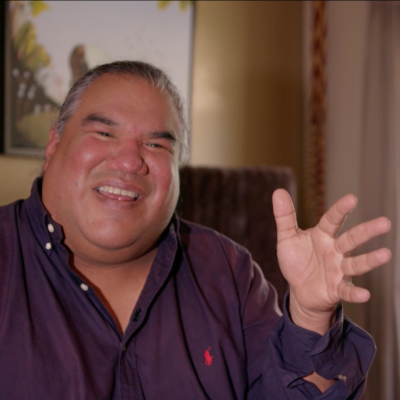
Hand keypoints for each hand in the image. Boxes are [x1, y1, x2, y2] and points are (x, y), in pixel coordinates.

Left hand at [272, 189, 390, 333]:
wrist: (298, 289)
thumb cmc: (297, 260)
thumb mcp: (287, 238)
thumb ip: (284, 216)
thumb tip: (278, 191)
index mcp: (323, 235)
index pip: (332, 220)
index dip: (340, 210)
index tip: (352, 198)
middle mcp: (335, 251)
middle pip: (351, 239)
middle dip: (367, 231)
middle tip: (384, 223)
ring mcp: (338, 270)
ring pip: (356, 264)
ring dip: (370, 260)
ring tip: (386, 254)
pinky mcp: (336, 289)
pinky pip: (347, 291)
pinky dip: (355, 293)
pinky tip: (365, 294)